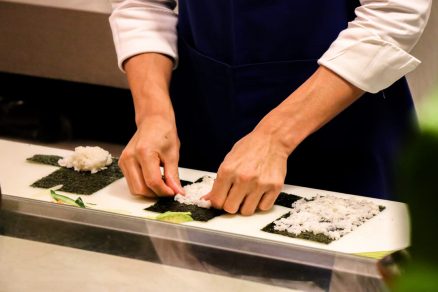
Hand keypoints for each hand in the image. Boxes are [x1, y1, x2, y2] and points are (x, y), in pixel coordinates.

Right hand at [119, 53, 183, 196]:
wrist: (153, 120)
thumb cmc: (163, 132)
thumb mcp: (173, 154)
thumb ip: (173, 175)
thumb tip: (177, 191)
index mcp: (144, 152)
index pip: (153, 182)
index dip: (164, 191)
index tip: (174, 193)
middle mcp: (130, 157)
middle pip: (141, 189)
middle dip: (156, 194)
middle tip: (169, 190)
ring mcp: (124, 161)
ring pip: (135, 189)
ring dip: (149, 191)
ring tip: (162, 184)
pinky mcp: (123, 163)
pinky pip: (132, 182)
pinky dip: (143, 185)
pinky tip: (154, 179)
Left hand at [204, 127, 288, 214]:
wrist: (272, 139)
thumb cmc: (249, 148)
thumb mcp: (228, 161)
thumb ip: (218, 182)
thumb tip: (208, 199)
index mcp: (228, 171)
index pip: (217, 200)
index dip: (218, 202)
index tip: (221, 200)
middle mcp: (244, 178)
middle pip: (230, 208)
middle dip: (231, 205)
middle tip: (235, 197)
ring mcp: (260, 184)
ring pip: (247, 211)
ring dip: (246, 205)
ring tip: (248, 194)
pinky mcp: (275, 187)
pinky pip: (264, 207)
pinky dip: (260, 203)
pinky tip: (259, 193)